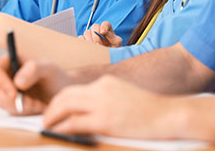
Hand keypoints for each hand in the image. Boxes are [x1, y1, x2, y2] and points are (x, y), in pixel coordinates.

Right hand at [0, 56, 72, 115]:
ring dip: (21, 106)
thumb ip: (34, 70)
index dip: (0, 82)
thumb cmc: (56, 77)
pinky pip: (11, 111)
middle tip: (32, 103)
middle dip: (13, 99)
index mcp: (10, 61)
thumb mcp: (49, 69)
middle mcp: (5, 75)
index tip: (14, 94)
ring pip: (2, 102)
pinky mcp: (11, 104)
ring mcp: (7, 90)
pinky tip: (38, 106)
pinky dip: (24, 112)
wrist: (62, 93)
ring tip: (39, 103)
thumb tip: (17, 82)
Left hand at [43, 75, 179, 138]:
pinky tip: (57, 132)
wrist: (169, 114)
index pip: (74, 89)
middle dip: (51, 107)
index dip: (60, 100)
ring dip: (52, 116)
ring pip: (66, 106)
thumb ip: (106, 98)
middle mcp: (101, 88)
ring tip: (46, 126)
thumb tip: (89, 109)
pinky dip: (62, 128)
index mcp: (105, 82)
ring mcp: (102, 104)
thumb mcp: (123, 96)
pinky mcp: (105, 120)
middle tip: (45, 119)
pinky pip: (75, 123)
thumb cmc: (149, 110)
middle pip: (66, 94)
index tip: (53, 109)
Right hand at [78, 22, 122, 46]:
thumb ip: (113, 37)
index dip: (103, 26)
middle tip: (98, 44)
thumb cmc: (113, 50)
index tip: (102, 32)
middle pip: (94, 26)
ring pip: (87, 32)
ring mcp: (91, 35)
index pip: (106, 24)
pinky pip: (81, 38)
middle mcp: (99, 31)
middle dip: (96, 36)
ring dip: (90, 40)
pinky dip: (83, 43)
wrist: (106, 59)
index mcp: (108, 30)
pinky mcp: (84, 40)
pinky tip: (88, 49)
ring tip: (94, 48)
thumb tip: (104, 32)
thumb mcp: (117, 44)